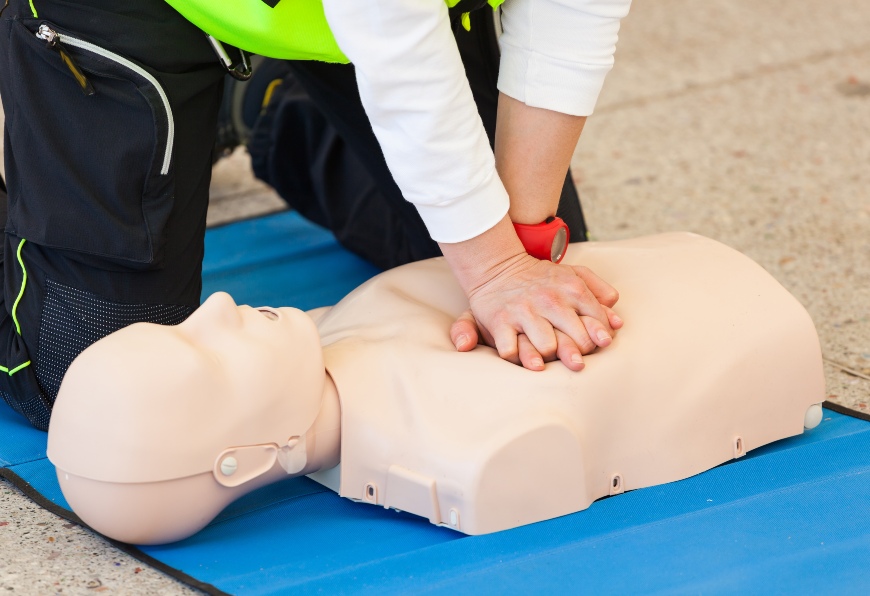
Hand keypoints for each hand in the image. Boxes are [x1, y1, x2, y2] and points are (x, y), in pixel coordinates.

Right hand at [449, 255, 622, 370]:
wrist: (496, 268)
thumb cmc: (540, 277)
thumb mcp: (574, 273)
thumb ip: (600, 292)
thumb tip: (618, 322)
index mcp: (572, 289)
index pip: (597, 321)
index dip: (599, 337)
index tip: (596, 345)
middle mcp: (549, 300)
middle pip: (577, 340)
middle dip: (579, 353)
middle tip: (575, 359)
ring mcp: (524, 312)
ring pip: (547, 348)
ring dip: (548, 358)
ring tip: (548, 359)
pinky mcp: (499, 322)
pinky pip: (512, 352)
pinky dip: (517, 358)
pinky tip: (522, 357)